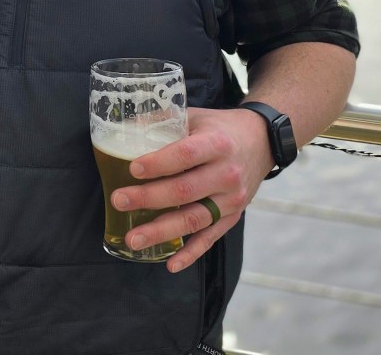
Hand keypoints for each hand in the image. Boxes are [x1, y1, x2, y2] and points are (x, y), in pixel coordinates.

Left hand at [111, 106, 272, 272]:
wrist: (261, 143)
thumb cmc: (219, 129)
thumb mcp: (195, 116)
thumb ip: (163, 121)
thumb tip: (123, 127)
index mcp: (217, 144)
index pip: (186, 155)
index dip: (160, 163)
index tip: (133, 169)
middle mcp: (227, 174)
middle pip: (185, 191)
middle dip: (149, 198)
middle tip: (119, 200)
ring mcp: (231, 199)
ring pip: (194, 219)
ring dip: (162, 231)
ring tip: (133, 239)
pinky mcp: (232, 218)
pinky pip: (210, 239)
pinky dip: (190, 254)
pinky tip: (170, 264)